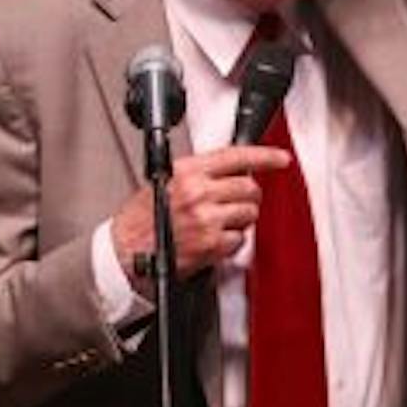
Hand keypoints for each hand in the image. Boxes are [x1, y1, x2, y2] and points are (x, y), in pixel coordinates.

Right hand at [111, 144, 291, 280]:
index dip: (264, 156)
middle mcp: (198, 192)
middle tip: (233, 203)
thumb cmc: (140, 220)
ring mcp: (206, 218)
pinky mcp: (211, 243)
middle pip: (249, 187)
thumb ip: (198, 174)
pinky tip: (211, 240)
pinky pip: (239, 239)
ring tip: (217, 223)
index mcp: (186, 171)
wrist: (125, 251)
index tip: (281, 159)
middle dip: (247, 196)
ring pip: (249, 213)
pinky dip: (230, 242)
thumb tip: (229, 172)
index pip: (235, 156)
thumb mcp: (164, 182)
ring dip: (240, 220)